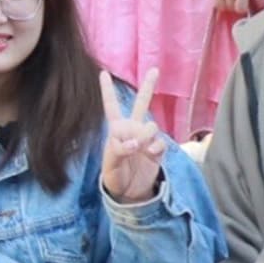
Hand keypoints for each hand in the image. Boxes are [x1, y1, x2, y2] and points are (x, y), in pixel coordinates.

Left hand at [99, 66, 169, 203]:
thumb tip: (134, 143)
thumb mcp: (110, 166)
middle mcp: (133, 129)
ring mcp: (147, 138)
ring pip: (151, 125)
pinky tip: (150, 156)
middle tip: (155, 69)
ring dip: (146, 136)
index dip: (107, 90)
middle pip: (141, 103)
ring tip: (140, 149)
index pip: (111, 106)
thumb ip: (118, 151)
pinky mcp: (158, 149)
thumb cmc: (115, 178)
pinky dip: (155, 148)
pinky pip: (160, 142)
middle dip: (148, 86)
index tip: (103, 72)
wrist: (131, 193)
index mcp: (116, 130)